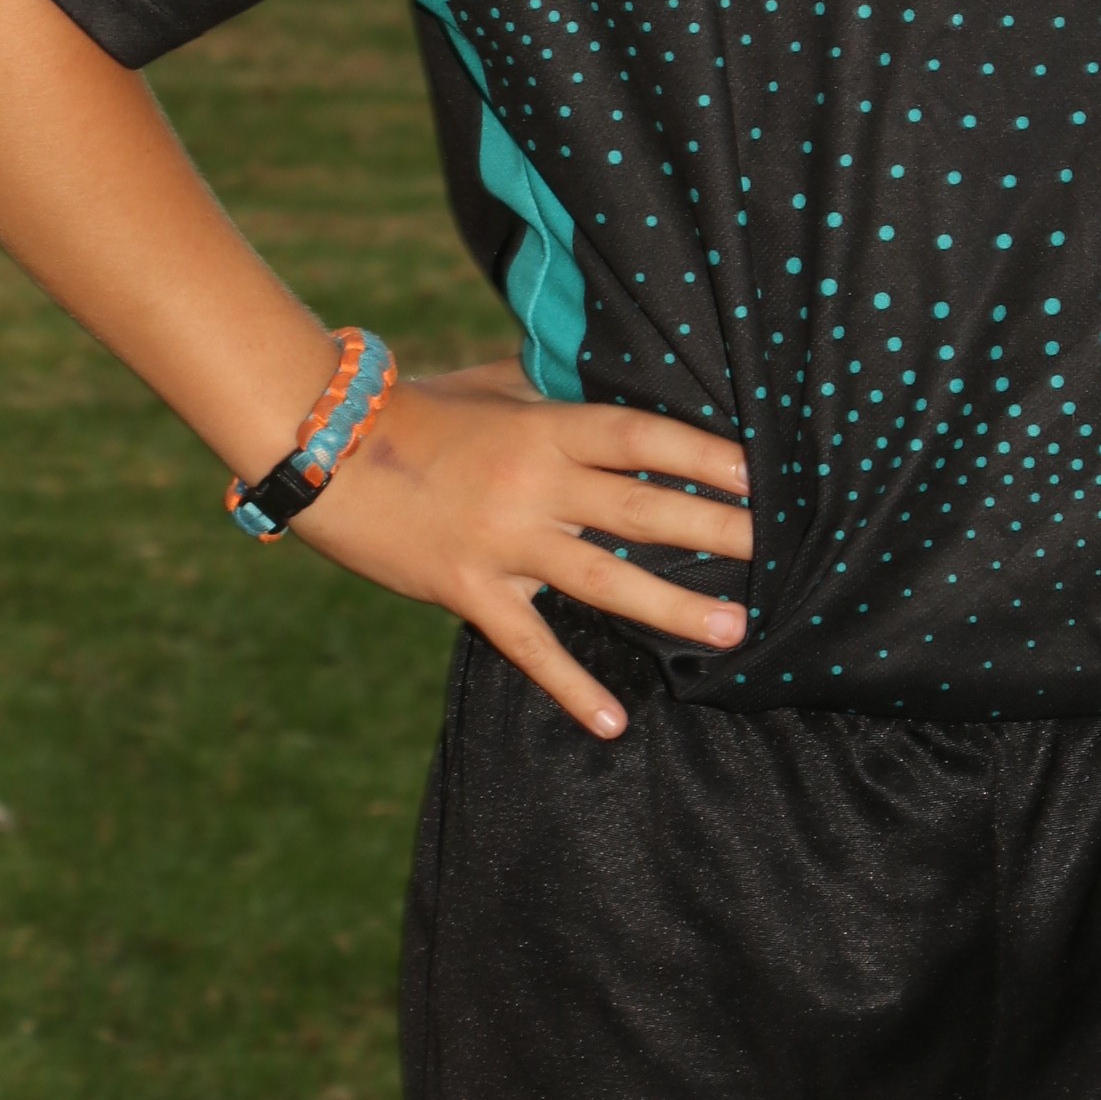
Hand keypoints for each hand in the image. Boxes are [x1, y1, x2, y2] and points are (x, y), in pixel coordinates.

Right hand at [289, 360, 750, 737]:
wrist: (324, 451)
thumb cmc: (415, 410)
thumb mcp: (492, 385)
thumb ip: (551, 390)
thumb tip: (607, 378)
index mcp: (545, 426)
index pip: (641, 436)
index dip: (702, 452)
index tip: (757, 470)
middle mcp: (534, 483)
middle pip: (641, 508)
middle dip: (714, 529)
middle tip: (776, 551)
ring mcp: (503, 541)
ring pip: (604, 581)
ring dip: (673, 607)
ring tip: (734, 630)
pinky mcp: (468, 590)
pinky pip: (531, 647)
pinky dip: (573, 687)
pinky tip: (616, 722)